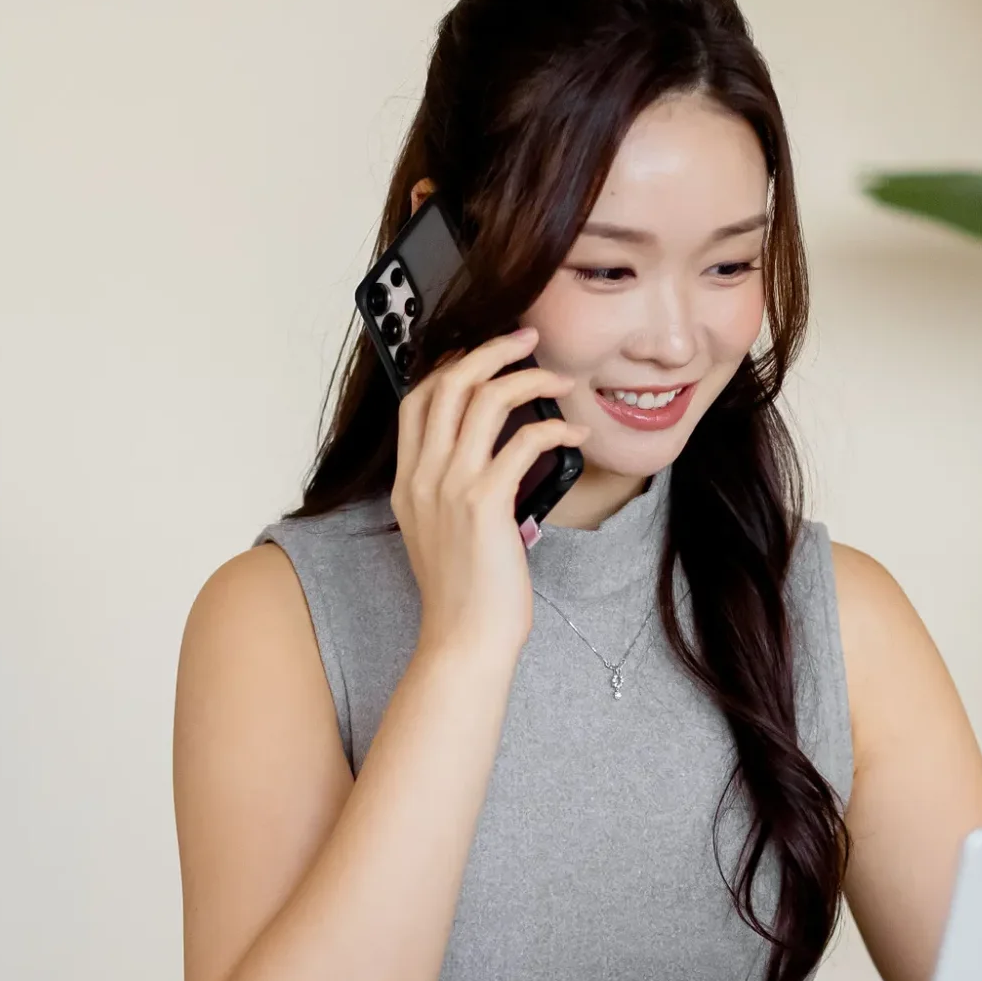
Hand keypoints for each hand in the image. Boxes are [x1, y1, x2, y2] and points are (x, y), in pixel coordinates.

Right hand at [390, 327, 589, 668]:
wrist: (464, 640)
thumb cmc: (466, 595)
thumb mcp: (442, 534)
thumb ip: (453, 493)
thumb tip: (495, 460)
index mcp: (407, 482)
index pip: (417, 400)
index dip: (451, 365)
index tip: (486, 354)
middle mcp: (421, 477)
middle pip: (448, 383)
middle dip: (491, 351)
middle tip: (528, 340)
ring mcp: (449, 487)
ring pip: (484, 400)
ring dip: (529, 379)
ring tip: (561, 381)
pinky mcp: (485, 503)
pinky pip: (523, 441)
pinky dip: (554, 428)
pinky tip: (574, 433)